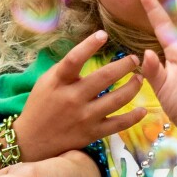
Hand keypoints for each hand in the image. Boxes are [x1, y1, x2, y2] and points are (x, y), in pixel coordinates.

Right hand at [12, 30, 144, 161]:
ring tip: (140, 78)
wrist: (32, 141)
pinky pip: (118, 124)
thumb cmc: (40, 107)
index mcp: (58, 82)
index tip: (103, 35)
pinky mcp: (92, 133)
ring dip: (133, 87)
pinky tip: (143, 110)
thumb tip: (88, 51)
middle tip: (134, 59)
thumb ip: (66, 69)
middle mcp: (72, 98)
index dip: (89, 45)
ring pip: (116, 100)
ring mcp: (84, 117)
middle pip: (104, 78)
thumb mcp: (46, 82)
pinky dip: (133, 117)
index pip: (74, 59)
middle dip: (124, 66)